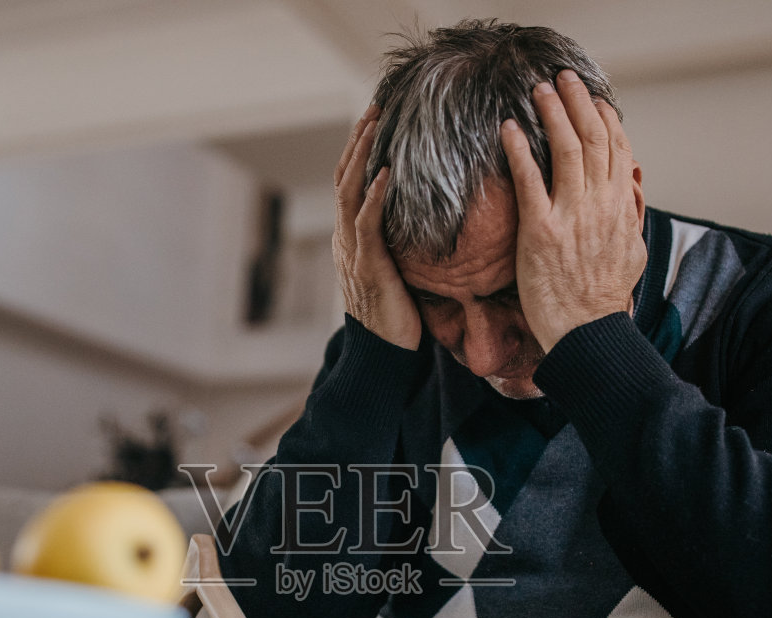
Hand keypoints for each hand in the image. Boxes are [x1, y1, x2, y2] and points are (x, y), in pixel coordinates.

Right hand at [333, 107, 421, 350]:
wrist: (382, 355)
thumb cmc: (397, 316)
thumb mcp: (398, 270)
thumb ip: (402, 242)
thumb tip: (427, 218)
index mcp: (351, 239)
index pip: (349, 184)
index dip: (358, 150)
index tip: (374, 119)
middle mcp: (345, 240)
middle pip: (344, 178)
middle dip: (358, 141)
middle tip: (374, 107)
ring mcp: (352, 252)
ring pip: (349, 193)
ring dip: (361, 156)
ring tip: (374, 125)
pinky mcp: (367, 267)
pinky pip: (366, 224)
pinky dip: (374, 197)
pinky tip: (384, 173)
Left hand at [500, 70, 645, 352]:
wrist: (587, 334)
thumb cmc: (604, 299)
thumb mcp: (633, 253)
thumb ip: (631, 217)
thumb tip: (632, 190)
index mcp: (621, 206)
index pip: (617, 148)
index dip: (604, 118)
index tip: (592, 98)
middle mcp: (600, 204)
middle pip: (593, 137)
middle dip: (577, 101)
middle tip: (562, 78)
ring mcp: (571, 215)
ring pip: (566, 148)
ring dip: (552, 113)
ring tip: (538, 91)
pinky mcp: (541, 230)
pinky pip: (529, 179)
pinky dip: (519, 150)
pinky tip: (508, 129)